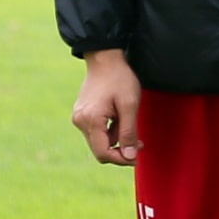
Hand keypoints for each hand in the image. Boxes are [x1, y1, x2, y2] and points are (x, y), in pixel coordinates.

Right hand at [72, 49, 143, 165]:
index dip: (121, 159)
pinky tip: (119, 117)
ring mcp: (79, 117)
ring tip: (128, 119)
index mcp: (91, 120)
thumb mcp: (129, 105)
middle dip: (120, 149)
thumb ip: (128, 132)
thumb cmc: (119, 79)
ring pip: (99, 141)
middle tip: (139, 142)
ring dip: (116, 137)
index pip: (103, 153)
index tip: (137, 155)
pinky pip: (97, 131)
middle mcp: (80, 121)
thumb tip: (129, 156)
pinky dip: (110, 130)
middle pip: (100, 149)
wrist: (105, 58)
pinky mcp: (82, 114)